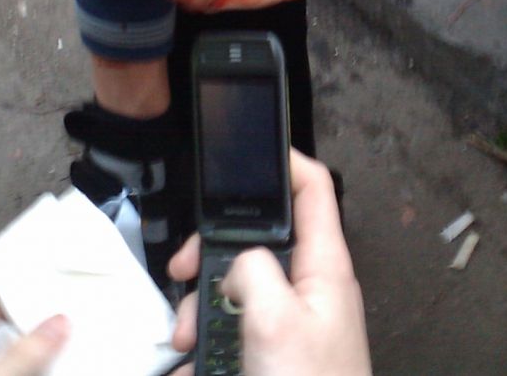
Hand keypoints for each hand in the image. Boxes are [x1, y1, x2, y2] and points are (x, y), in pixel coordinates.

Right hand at [168, 152, 370, 375]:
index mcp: (323, 267)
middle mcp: (309, 290)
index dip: (284, 161)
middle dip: (211, 258)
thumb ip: (252, 269)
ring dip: (202, 314)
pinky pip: (230, 338)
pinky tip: (191, 370)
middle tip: (183, 275)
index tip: (245, 151)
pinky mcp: (272, 357)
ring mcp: (291, 325)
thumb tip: (237, 262)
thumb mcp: (275, 320)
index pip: (312, 190)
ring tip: (188, 343)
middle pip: (255, 242)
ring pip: (234, 293)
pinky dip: (207, 354)